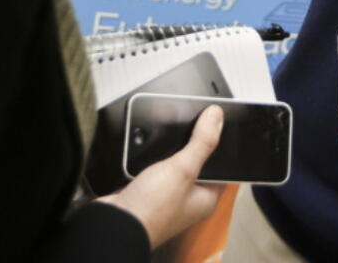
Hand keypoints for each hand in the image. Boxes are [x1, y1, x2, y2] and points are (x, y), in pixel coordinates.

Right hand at [99, 104, 224, 248]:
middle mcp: (188, 197)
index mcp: (205, 198)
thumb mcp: (183, 169)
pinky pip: (154, 166)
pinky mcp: (146, 189)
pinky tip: (150, 141)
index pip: (222, 166)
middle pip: (197, 162)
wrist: (115, 223)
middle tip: (194, 118)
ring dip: (170, 148)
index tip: (218, 121)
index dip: (221, 144)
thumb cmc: (153, 208)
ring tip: (172, 126)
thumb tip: (217, 116)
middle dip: (193, 142)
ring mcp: (166, 194)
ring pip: (173, 162)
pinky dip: (151, 154)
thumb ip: (202, 142)